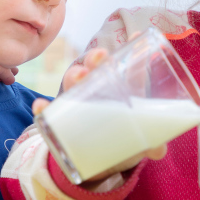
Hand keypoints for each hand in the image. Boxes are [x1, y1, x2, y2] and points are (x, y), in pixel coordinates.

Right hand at [32, 45, 167, 182]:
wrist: (97, 163)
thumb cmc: (123, 143)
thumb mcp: (140, 142)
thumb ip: (153, 147)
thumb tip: (159, 151)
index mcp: (119, 91)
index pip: (124, 65)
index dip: (131, 48)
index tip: (138, 35)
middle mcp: (95, 91)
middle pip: (94, 68)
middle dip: (95, 59)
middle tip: (102, 57)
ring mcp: (76, 105)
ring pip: (72, 84)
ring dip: (74, 75)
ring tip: (80, 76)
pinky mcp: (59, 123)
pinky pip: (48, 113)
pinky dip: (43, 109)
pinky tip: (41, 107)